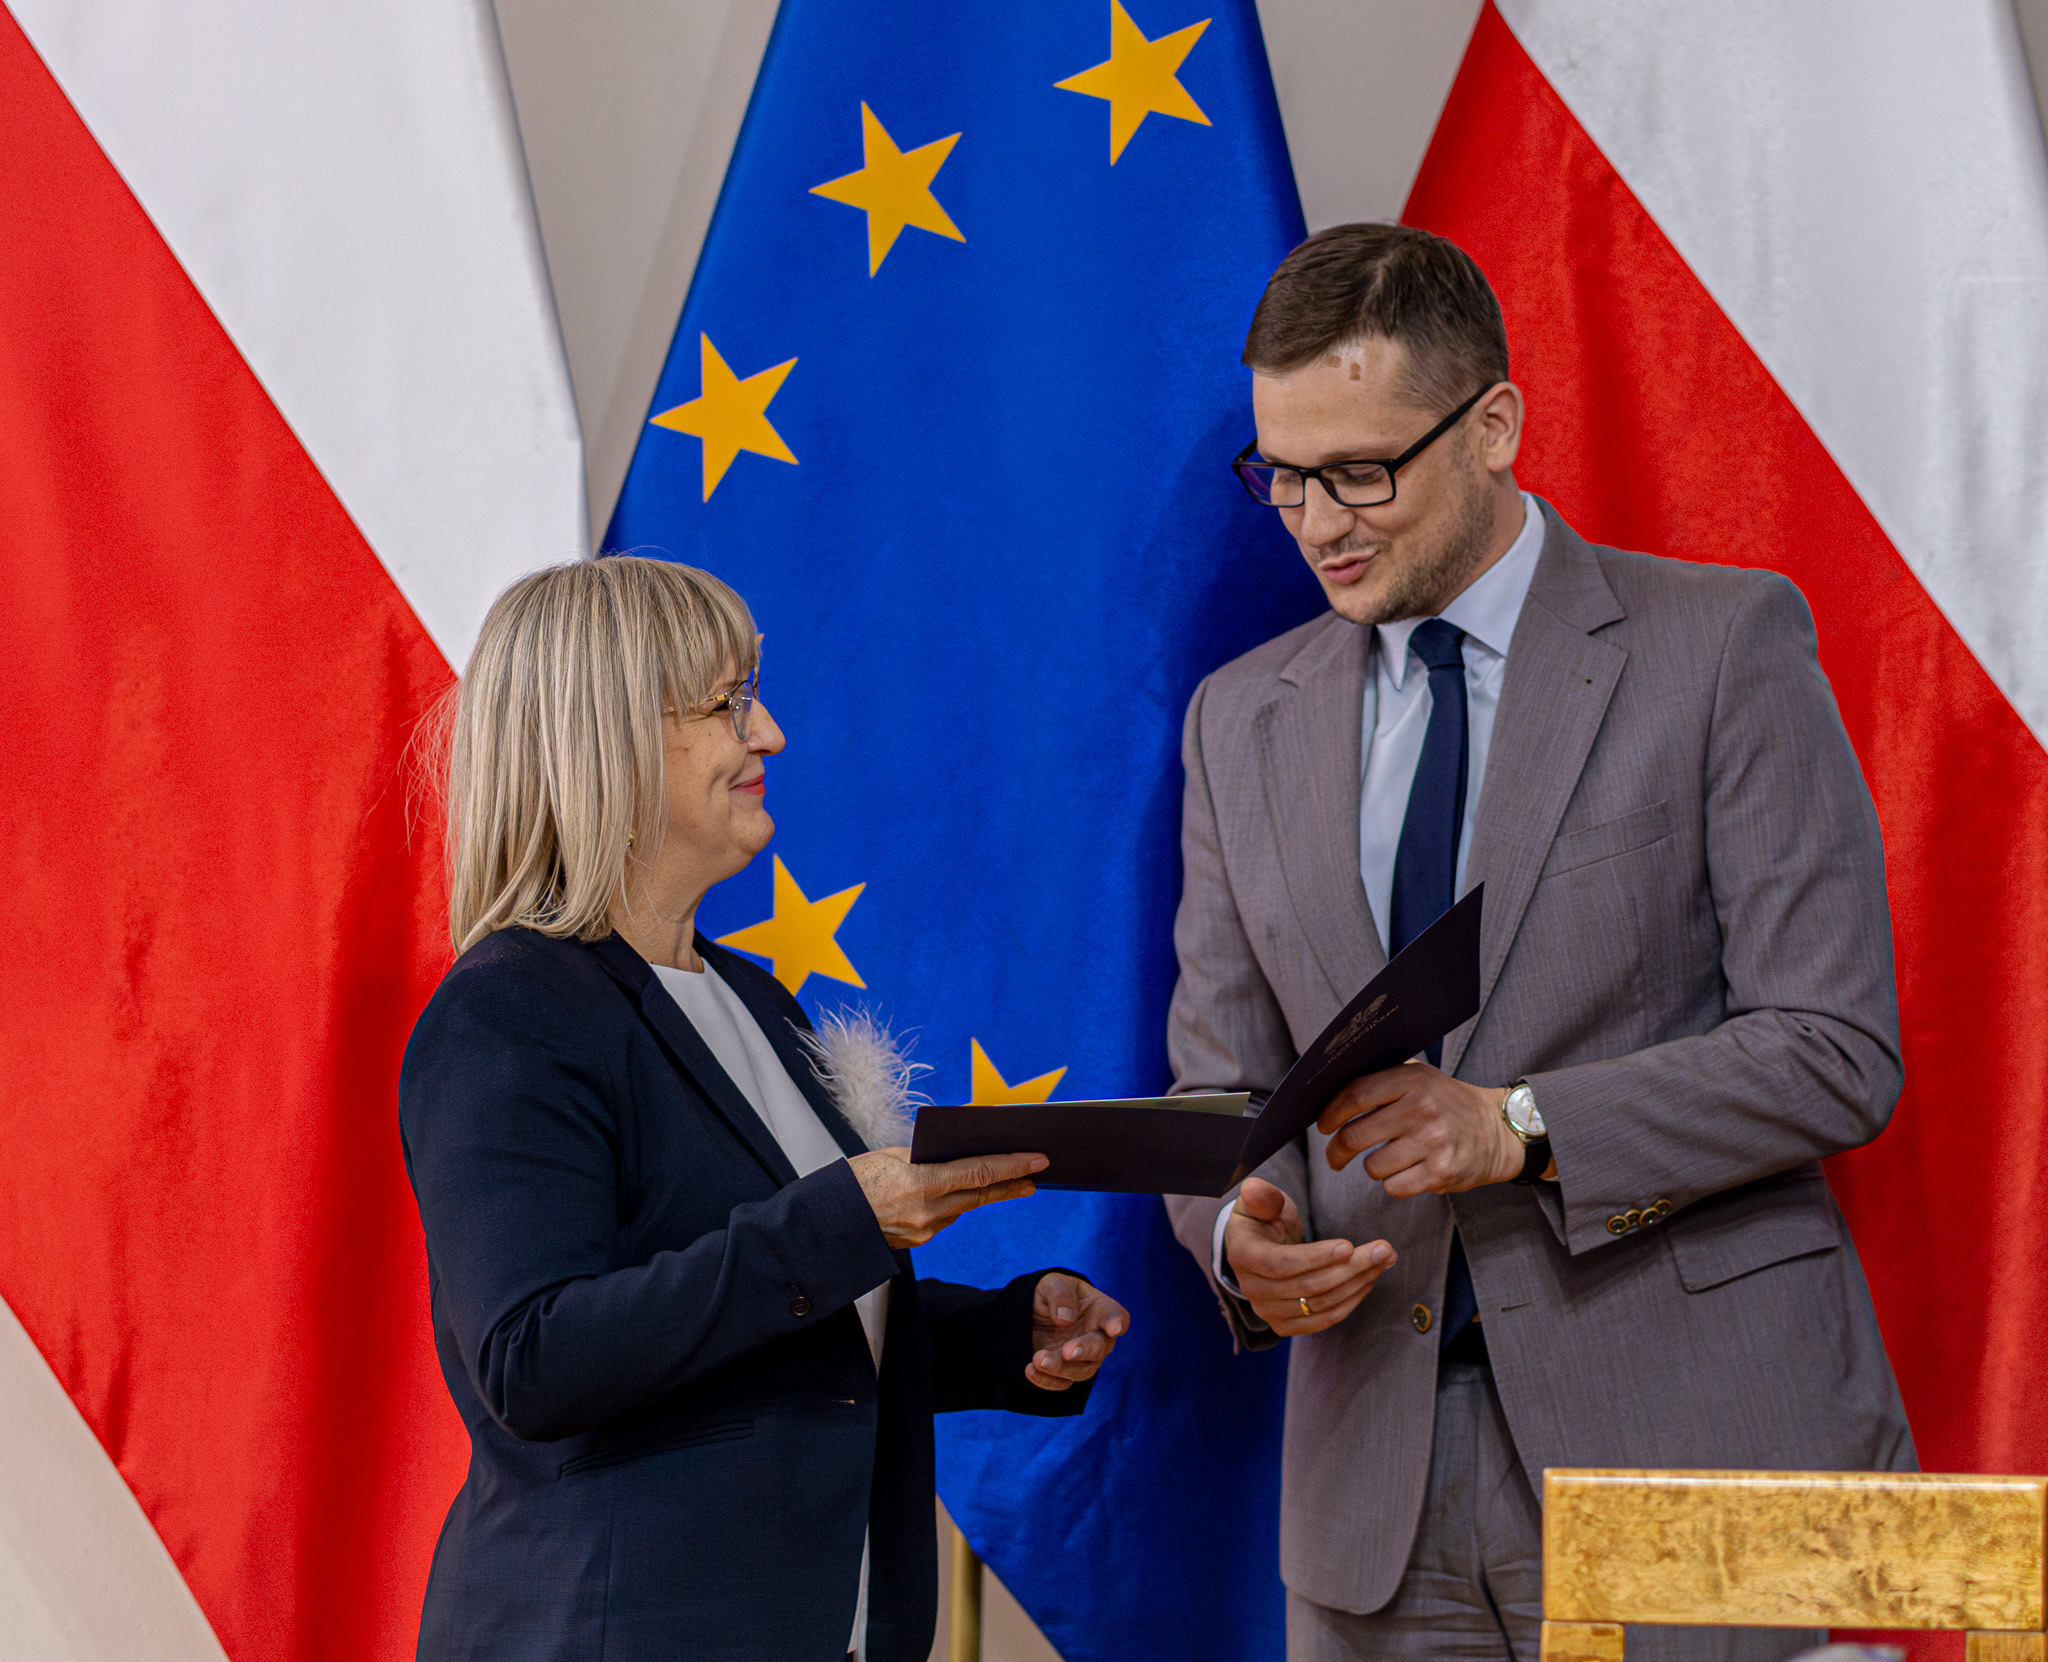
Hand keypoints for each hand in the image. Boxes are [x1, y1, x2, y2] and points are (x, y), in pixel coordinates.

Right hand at [849, 1148, 1045, 1249]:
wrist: (828, 1221)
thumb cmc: (855, 1180)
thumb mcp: (891, 1156)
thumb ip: (927, 1157)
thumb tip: (957, 1153)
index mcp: (920, 1184)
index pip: (978, 1173)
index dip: (1012, 1166)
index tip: (1037, 1160)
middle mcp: (927, 1212)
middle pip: (981, 1195)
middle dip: (1011, 1184)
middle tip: (1036, 1175)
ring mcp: (924, 1231)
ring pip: (964, 1208)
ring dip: (984, 1194)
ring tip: (1006, 1180)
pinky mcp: (919, 1241)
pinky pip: (946, 1218)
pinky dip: (955, 1204)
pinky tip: (959, 1194)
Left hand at [1026, 1273, 1128, 1390]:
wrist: (1032, 1313)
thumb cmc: (1052, 1294)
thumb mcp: (1052, 1283)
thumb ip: (1061, 1295)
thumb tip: (1065, 1319)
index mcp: (1101, 1309)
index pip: (1116, 1316)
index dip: (1117, 1322)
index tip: (1114, 1328)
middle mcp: (1097, 1337)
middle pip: (1100, 1348)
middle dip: (1084, 1350)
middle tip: (1067, 1351)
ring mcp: (1083, 1358)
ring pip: (1082, 1371)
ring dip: (1061, 1368)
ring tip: (1039, 1359)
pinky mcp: (1065, 1373)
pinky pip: (1061, 1383)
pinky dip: (1046, 1380)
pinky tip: (1031, 1370)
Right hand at [1222, 1177, 1394, 1335]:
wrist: (1259, 1250)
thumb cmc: (1264, 1219)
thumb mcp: (1261, 1201)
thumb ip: (1262, 1196)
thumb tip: (1254, 1188)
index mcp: (1243, 1256)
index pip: (1282, 1264)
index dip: (1316, 1257)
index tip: (1349, 1245)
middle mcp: (1252, 1291)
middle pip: (1309, 1286)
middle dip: (1351, 1268)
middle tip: (1383, 1249)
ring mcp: (1269, 1312)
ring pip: (1322, 1304)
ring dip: (1358, 1283)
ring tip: (1384, 1260)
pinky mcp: (1287, 1326)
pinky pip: (1326, 1319)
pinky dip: (1351, 1300)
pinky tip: (1370, 1279)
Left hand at [1315, 1063, 1522, 1194]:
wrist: (1498, 1130)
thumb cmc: (1447, 1104)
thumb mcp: (1420, 1078)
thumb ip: (1381, 1081)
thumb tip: (1328, 1094)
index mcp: (1413, 1080)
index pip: (1356, 1094)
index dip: (1331, 1113)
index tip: (1323, 1125)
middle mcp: (1422, 1109)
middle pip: (1356, 1135)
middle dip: (1337, 1151)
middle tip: (1335, 1156)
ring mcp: (1433, 1142)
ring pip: (1372, 1166)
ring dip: (1373, 1167)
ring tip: (1389, 1159)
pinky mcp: (1441, 1173)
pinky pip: (1393, 1187)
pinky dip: (1394, 1184)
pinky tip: (1407, 1172)